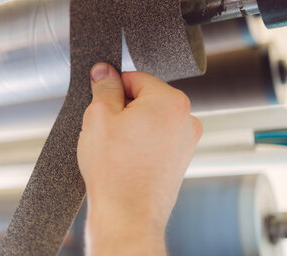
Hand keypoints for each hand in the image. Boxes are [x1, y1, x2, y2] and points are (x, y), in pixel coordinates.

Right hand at [77, 63, 201, 254]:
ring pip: (150, 119)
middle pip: (146, 98)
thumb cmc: (114, 170)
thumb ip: (104, 87)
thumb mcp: (99, 116)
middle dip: (124, 108)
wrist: (127, 215)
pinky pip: (156, 139)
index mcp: (171, 101)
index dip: (113, 88)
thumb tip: (104, 71)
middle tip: (105, 129)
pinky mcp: (180, 160)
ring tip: (115, 147)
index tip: (100, 101)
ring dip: (131, 126)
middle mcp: (187, 119)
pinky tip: (125, 158)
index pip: (136, 77)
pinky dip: (140, 143)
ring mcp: (186, 142)